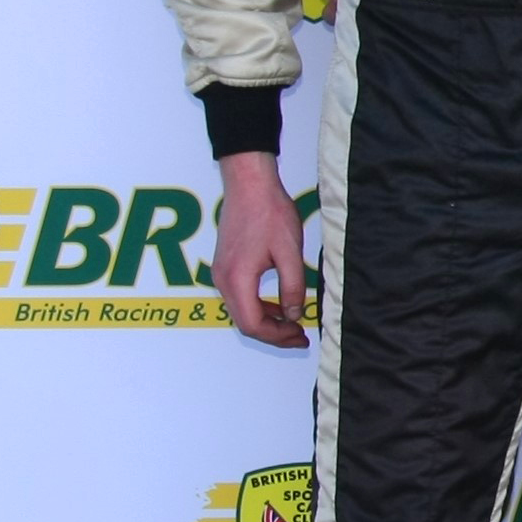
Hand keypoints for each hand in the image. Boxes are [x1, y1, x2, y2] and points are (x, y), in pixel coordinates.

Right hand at [215, 152, 309, 347]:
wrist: (249, 184)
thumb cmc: (269, 212)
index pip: (253, 325)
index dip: (277, 337)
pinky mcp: (226, 265)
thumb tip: (293, 315)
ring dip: (267, 322)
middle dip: (273, 334)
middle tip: (300, 336)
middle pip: (245, 322)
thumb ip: (293, 287)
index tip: (300, 336)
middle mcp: (223, 280)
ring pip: (242, 311)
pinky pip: (240, 297)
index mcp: (237, 279)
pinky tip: (279, 307)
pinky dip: (260, 307)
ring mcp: (222, 273)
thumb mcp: (289, 252)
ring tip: (293, 325)